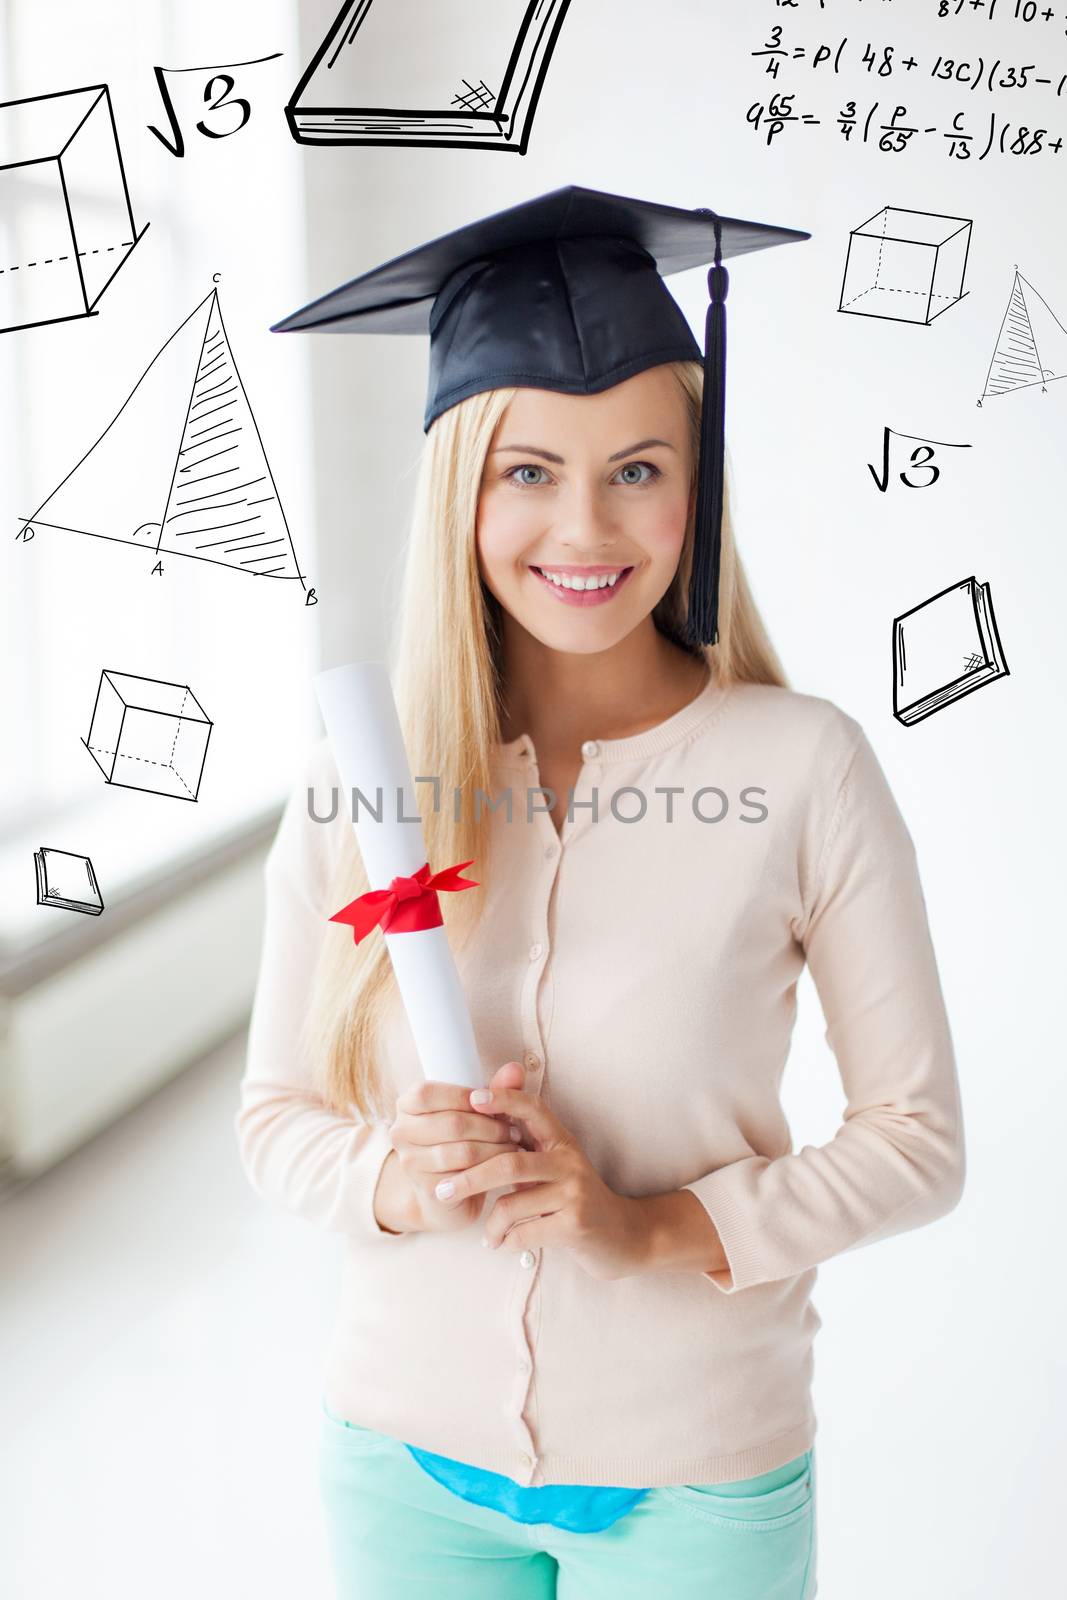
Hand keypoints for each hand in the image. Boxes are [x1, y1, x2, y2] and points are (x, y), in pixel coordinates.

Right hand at [385, 1061, 526, 1232]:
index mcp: (407, 1105)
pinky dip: (490, 1169)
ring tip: (513, 1145)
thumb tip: (515, 1068)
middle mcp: (401, 1132)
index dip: (464, 1096)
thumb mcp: (478, 1110)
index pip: (428, 1093)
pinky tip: (502, 1166)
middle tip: (513, 1129)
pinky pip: (465, 1176)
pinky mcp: (427, 1189)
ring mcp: (410, 1162)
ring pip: (463, 1151)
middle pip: (452, 1123)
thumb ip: (496, 1088)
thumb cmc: (465, 1140)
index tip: (494, 1103)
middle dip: (490, 1126)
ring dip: (496, 1148)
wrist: (455, 1191)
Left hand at [438, 1065, 648, 1280]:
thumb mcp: (553, 1168)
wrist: (624, 1237)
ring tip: (487, 1234)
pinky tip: (503, 1245)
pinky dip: (506, 1242)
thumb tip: (485, 1114)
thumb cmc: (576, 1200)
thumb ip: (524, 1146)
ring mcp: (574, 1194)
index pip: (533, 1108)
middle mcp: (569, 1162)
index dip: (504, 1098)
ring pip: (512, 1204)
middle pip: (509, 1161)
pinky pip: (524, 1233)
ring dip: (491, 1224)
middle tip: (443, 1190)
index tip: (473, 1098)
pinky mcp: (576, 1225)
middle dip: (471, 1177)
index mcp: (561, 1142)